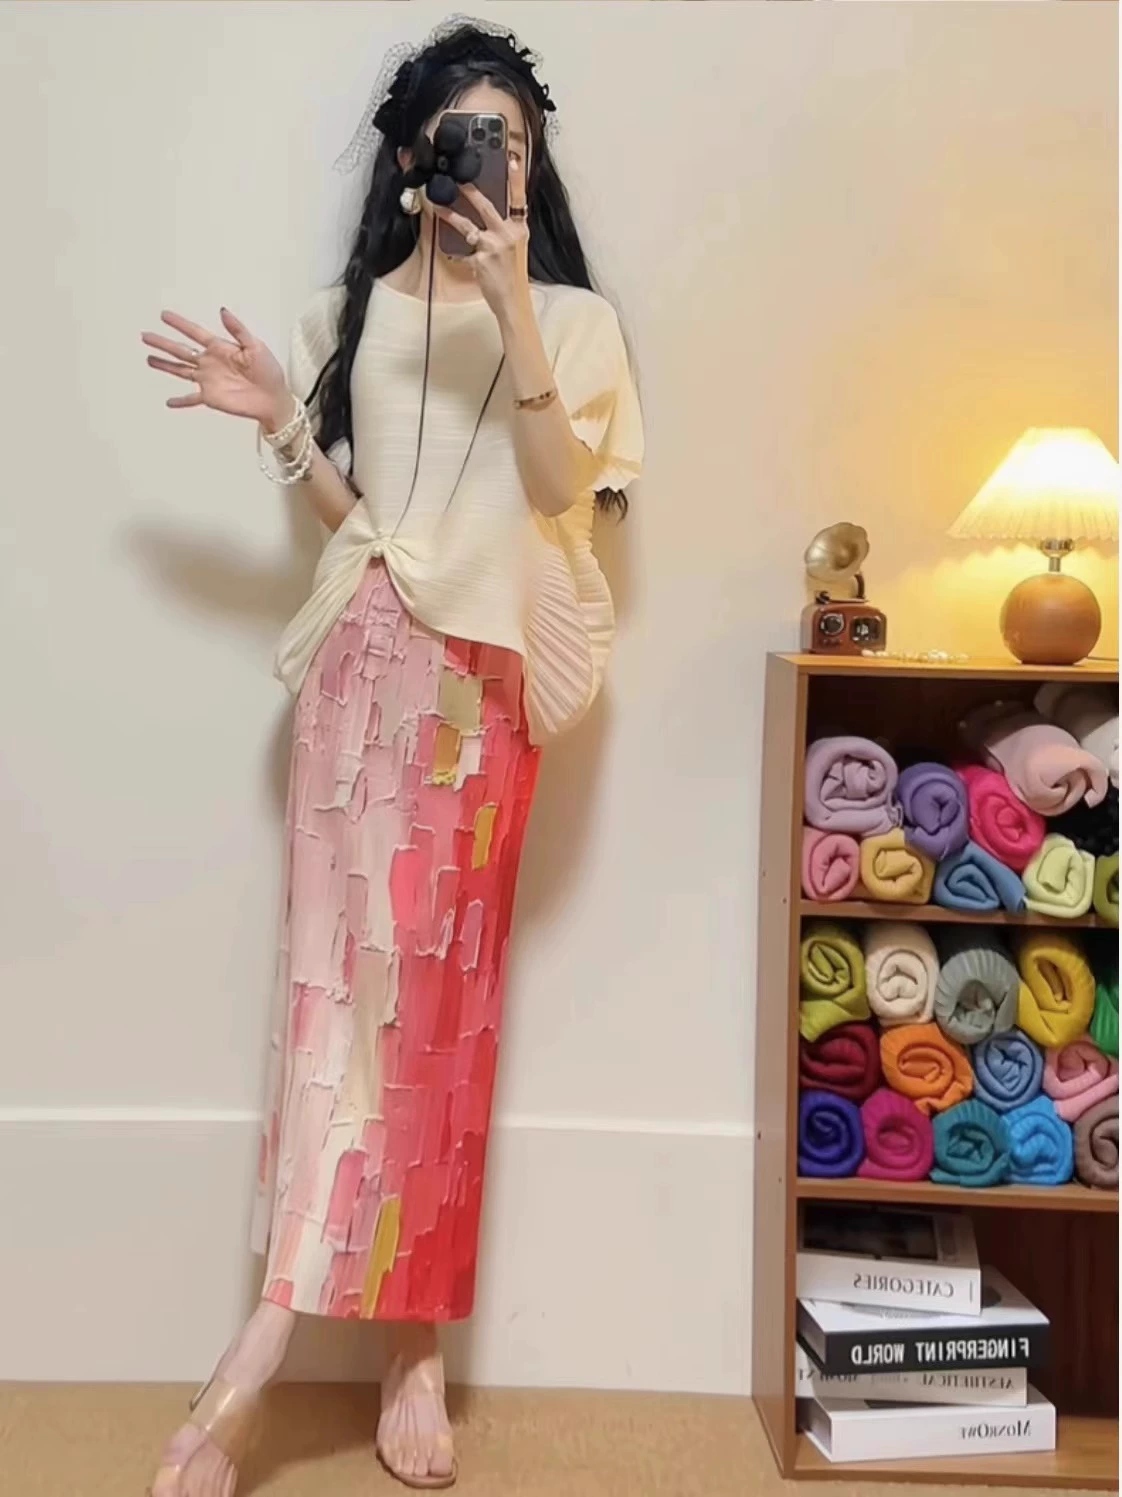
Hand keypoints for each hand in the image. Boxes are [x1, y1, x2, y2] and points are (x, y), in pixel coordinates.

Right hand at [141, 308, 290, 427]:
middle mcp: (210, 363)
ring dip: (165, 366)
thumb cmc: (269, 371)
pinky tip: (168, 402)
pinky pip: (192, 399)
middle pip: (181, 350)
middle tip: (145, 335)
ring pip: (181, 370)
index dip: (179, 324)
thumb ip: (238, 330)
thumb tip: (222, 311)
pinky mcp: (211, 397)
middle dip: (163, 343)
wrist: (273, 398)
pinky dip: (180, 401)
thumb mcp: (255, 346)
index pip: (195, 333)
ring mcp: (208, 380)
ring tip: (149, 359)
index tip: (164, 315)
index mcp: (219, 348)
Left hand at [433, 157, 530, 320]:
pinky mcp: (480, 261)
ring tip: (437, 206)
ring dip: (450, 215)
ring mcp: (493, 247)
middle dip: (470, 191)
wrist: (513, 302)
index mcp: (519, 229)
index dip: (515, 178)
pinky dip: (457, 255)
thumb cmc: (514, 276)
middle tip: (457, 178)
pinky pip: (462, 253)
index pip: (519, 198)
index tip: (511, 158)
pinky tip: (452, 255)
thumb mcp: (516, 248)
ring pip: (467, 227)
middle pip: (486, 206)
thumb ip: (506, 230)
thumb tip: (491, 216)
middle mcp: (507, 235)